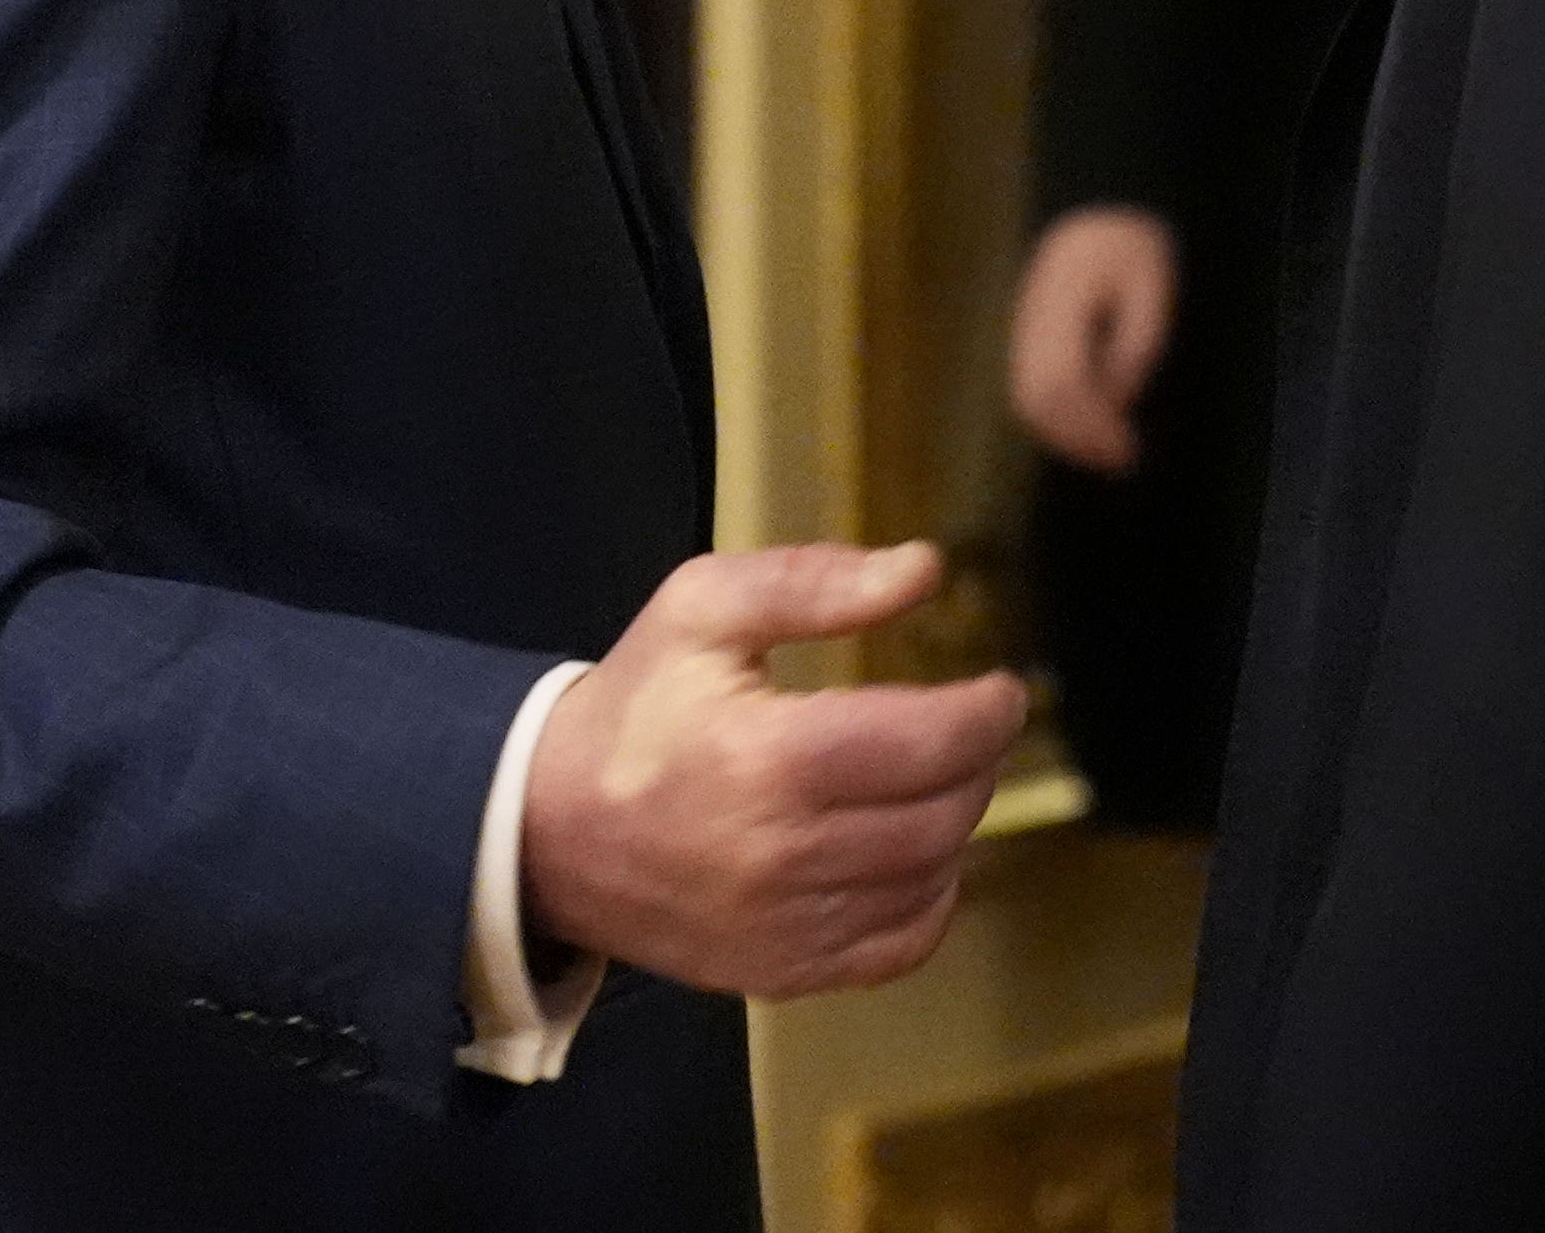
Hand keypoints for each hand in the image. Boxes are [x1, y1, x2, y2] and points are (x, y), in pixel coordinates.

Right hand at [520, 541, 1026, 999]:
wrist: (545, 828)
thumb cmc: (636, 706)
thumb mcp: (703, 608)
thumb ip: (814, 581)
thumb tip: (924, 570)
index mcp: (767, 757)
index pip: (929, 742)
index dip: (986, 713)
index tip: (999, 689)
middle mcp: (782, 855)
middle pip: (942, 815)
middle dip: (977, 763)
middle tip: (972, 728)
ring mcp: (783, 928)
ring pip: (930, 882)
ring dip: (957, 825)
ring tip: (939, 779)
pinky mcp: (780, 974)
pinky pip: (898, 947)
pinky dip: (929, 900)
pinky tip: (913, 854)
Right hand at [1009, 205, 1178, 473]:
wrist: (1098, 208)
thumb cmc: (1131, 243)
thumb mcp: (1152, 286)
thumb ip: (1136, 344)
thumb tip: (1118, 398)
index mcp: (1062, 304)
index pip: (1064, 380)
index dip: (1092, 423)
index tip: (1128, 448)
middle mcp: (1033, 320)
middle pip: (1036, 397)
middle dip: (1077, 438)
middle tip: (1121, 461)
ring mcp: (1025, 327)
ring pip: (1027, 397)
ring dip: (1064, 433)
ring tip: (1107, 453)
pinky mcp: (1030, 334)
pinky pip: (1029, 386)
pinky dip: (1056, 415)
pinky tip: (1089, 426)